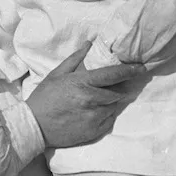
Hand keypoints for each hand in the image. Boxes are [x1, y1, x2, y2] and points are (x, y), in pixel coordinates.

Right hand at [26, 41, 145, 147]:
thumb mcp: (56, 74)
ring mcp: (94, 117)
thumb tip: (88, 44)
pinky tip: (93, 112)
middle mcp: (92, 100)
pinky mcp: (94, 131)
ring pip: (114, 106)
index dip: (130, 71)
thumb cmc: (44, 97)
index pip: (113, 75)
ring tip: (98, 100)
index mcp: (83, 83)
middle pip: (117, 92)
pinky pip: (109, 120)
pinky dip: (106, 115)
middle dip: (119, 88)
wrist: (35, 126)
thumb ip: (75, 59)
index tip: (141, 68)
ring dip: (111, 102)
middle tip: (113, 86)